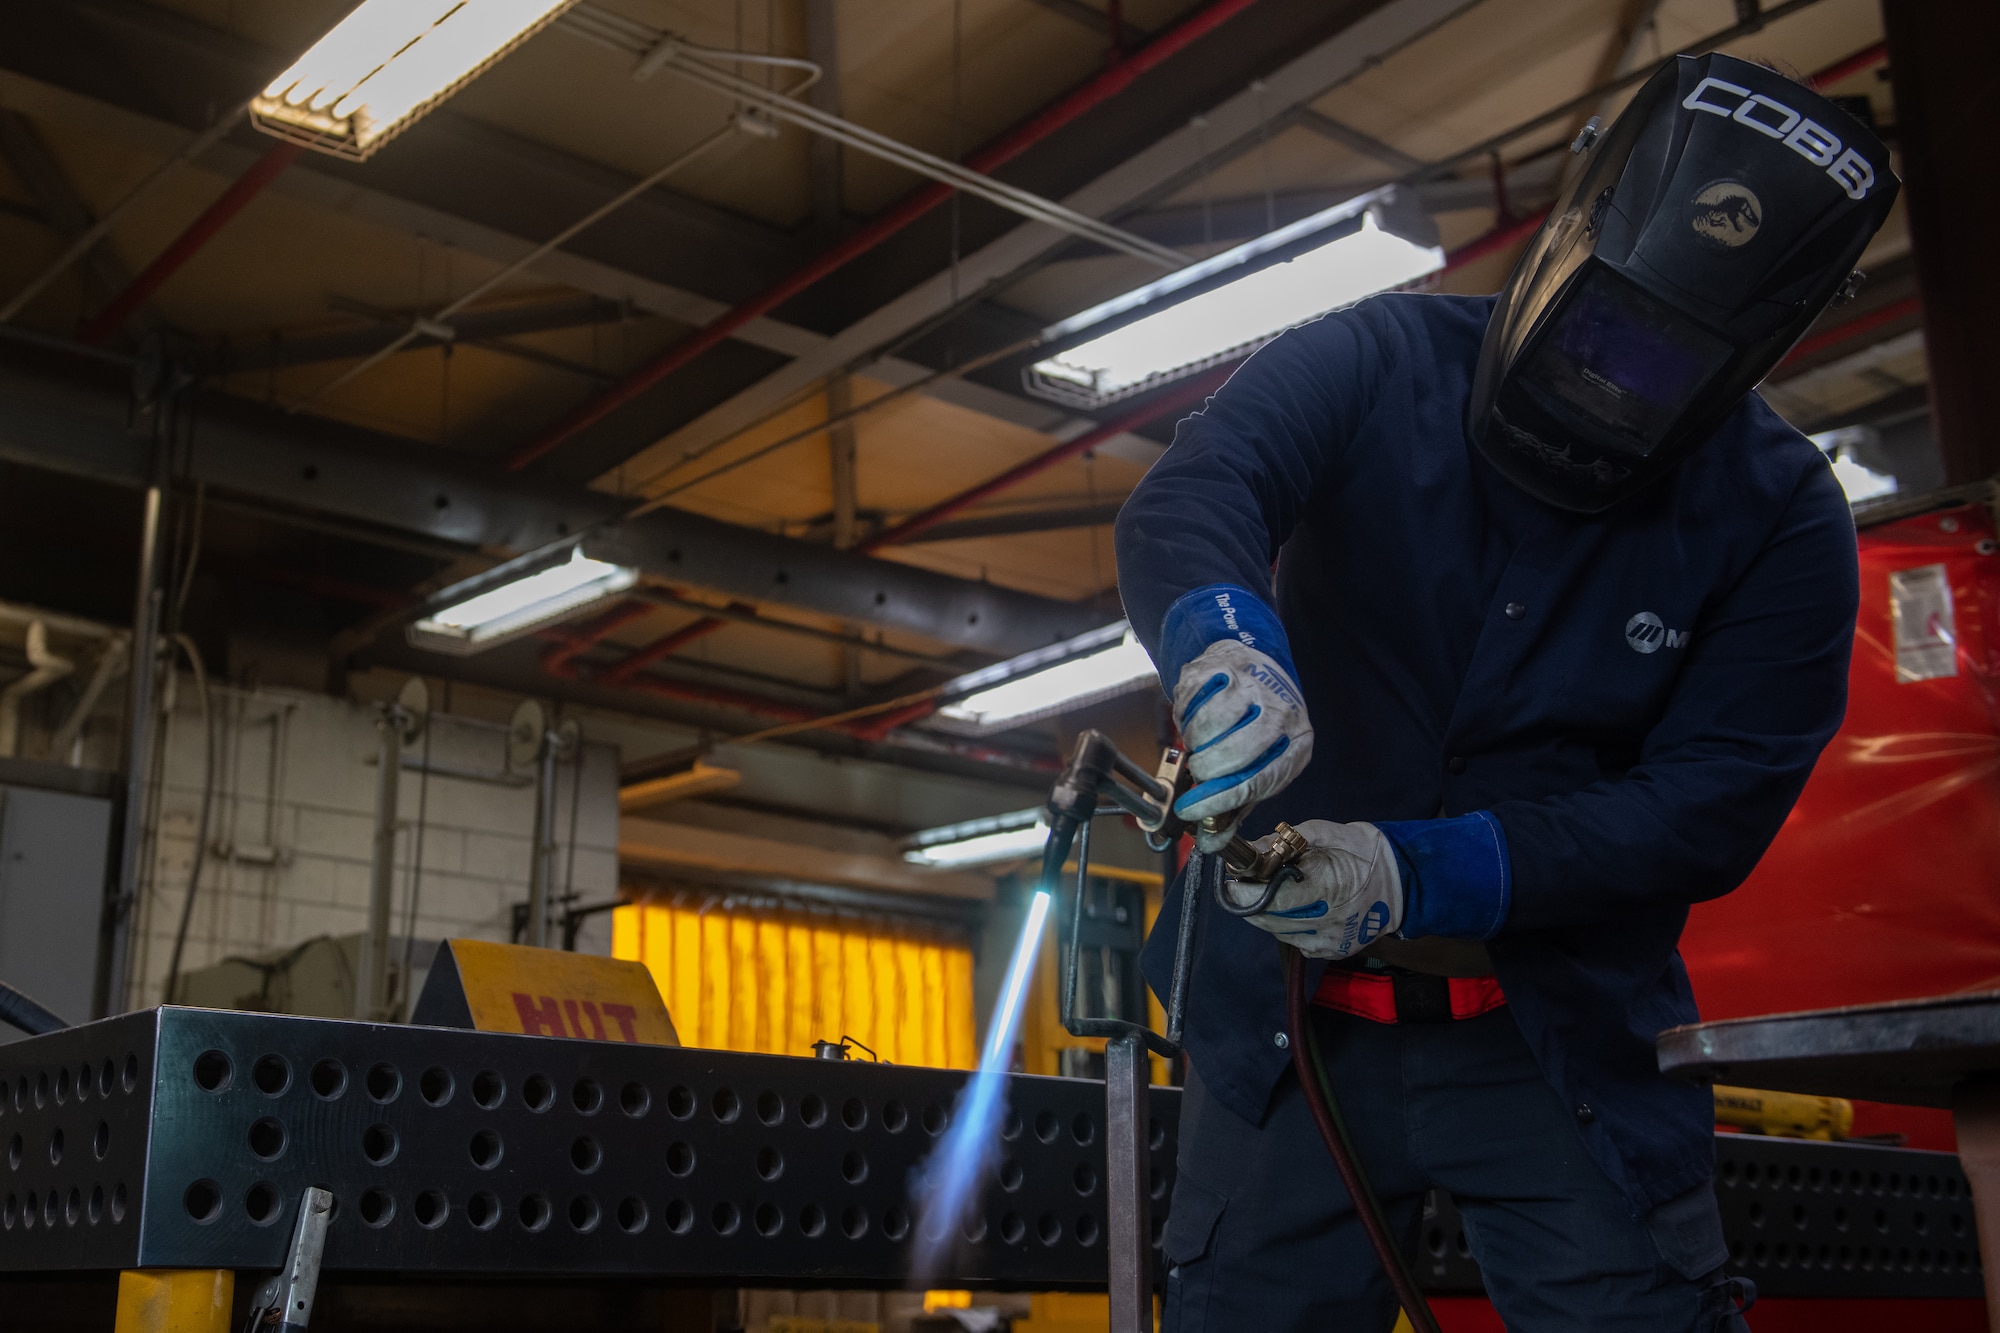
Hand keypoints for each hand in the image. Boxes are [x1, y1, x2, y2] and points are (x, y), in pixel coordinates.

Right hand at [1172, 639, 1313, 849]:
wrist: (1258, 666)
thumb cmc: (1258, 730)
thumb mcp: (1259, 768)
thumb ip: (1234, 806)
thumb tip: (1208, 843)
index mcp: (1297, 745)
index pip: (1257, 781)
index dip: (1218, 801)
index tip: (1189, 811)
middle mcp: (1281, 712)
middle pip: (1233, 752)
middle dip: (1205, 769)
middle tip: (1198, 771)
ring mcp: (1253, 685)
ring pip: (1208, 725)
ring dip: (1193, 740)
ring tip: (1201, 740)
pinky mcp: (1224, 666)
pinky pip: (1191, 700)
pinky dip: (1184, 714)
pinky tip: (1195, 715)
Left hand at [1221, 820, 1402, 959]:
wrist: (1406, 883)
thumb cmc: (1366, 852)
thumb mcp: (1331, 834)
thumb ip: (1291, 840)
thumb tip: (1254, 847)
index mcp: (1327, 887)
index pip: (1270, 898)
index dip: (1244, 891)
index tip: (1235, 877)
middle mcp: (1327, 921)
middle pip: (1268, 918)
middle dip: (1251, 899)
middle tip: (1248, 880)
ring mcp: (1329, 940)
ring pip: (1277, 931)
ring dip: (1267, 912)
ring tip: (1274, 890)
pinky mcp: (1332, 951)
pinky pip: (1294, 941)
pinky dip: (1286, 924)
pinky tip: (1296, 907)